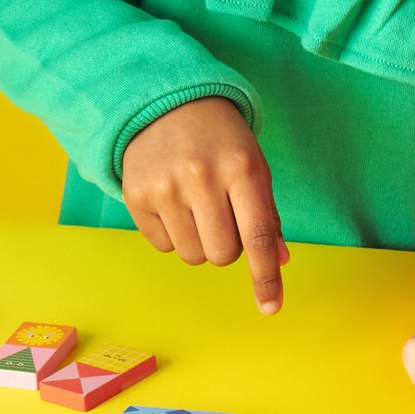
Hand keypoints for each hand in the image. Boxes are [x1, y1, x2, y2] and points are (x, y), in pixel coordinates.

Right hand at [120, 96, 289, 314]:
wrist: (169, 106)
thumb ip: (267, 214)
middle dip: (230, 248)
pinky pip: (162, 246)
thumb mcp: (255, 167)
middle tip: (226, 218)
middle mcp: (203, 178)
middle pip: (223, 254)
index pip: (257, 235)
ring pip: (192, 255)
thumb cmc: (223, 142)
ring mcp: (166, 187)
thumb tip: (279, 260)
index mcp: (243, 169)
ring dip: (201, 243)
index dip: (265, 276)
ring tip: (200, 207)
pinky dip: (174, 234)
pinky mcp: (136, 196)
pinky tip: (175, 203)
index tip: (271, 308)